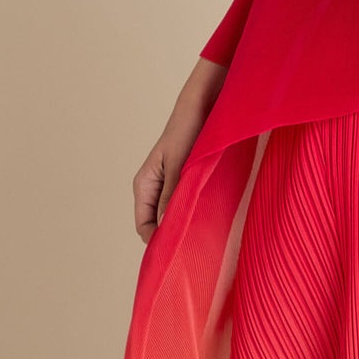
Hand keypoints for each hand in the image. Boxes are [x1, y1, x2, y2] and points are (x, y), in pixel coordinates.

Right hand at [133, 56, 227, 243]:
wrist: (205, 105)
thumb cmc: (188, 131)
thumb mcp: (179, 165)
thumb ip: (171, 196)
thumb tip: (164, 228)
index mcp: (144, 185)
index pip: (143, 226)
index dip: (157, 242)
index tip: (178, 252)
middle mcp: (155, 189)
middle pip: (158, 224)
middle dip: (174, 236)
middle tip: (197, 248)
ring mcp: (172, 186)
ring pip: (175, 216)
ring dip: (188, 225)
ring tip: (208, 235)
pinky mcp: (188, 182)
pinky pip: (188, 205)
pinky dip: (197, 213)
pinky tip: (214, 218)